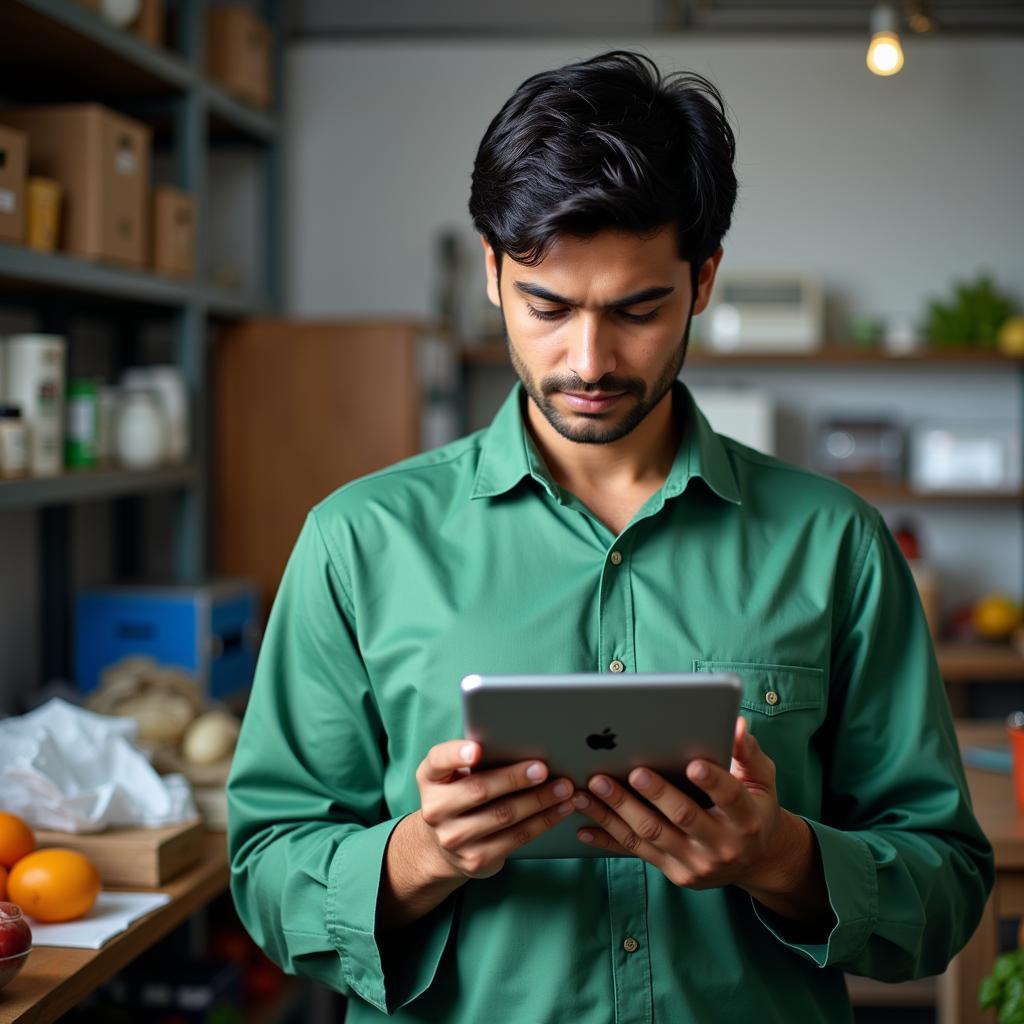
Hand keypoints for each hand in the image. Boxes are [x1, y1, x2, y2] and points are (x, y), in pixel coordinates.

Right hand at [413, 739, 575, 880]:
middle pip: (480, 790)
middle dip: (515, 778)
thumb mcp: (455, 774)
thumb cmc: (460, 794)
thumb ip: (476, 759)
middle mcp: (436, 809)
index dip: (457, 754)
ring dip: (539, 801)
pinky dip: (543, 822)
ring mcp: (454, 838)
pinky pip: (516, 838)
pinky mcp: (476, 860)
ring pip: (504, 815)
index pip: (439, 760)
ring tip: (563, 788)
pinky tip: (560, 810)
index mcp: (430, 777)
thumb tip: (523, 743)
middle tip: (543, 769)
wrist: (443, 845)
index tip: (477, 749)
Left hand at [572, 717, 808, 898]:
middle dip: (655, 794)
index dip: (713, 782)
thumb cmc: (754, 807)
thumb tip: (737, 725)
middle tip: (631, 771)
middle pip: (684, 817)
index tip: (693, 763)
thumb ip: (748, 752)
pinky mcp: (674, 872)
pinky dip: (607, 838)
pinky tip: (583, 826)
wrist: (755, 860)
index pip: (730, 797)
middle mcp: (722, 845)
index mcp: (746, 818)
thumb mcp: (761, 779)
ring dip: (617, 810)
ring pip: (650, 835)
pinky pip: (636, 852)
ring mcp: (695, 863)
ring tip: (591, 788)